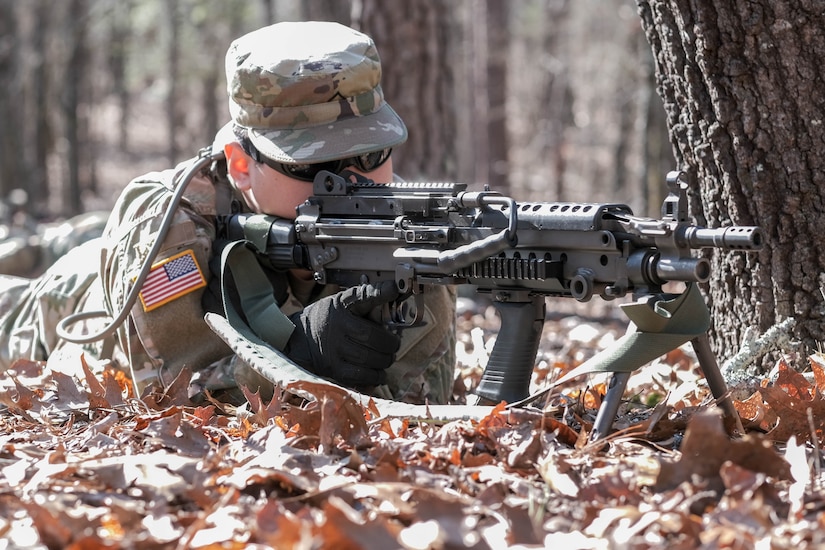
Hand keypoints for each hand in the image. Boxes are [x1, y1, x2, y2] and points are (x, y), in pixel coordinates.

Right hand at [286, 281, 400, 386]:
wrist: (299, 340)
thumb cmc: (327, 320)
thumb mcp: (341, 304)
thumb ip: (365, 302)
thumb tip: (392, 295)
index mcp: (340, 307)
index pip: (362, 297)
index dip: (380, 293)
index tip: (394, 289)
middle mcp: (337, 328)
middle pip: (372, 337)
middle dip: (390, 343)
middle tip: (394, 344)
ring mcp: (334, 351)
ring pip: (370, 359)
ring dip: (385, 360)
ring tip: (387, 357)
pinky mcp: (334, 371)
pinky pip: (362, 376)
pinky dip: (376, 375)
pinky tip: (379, 372)